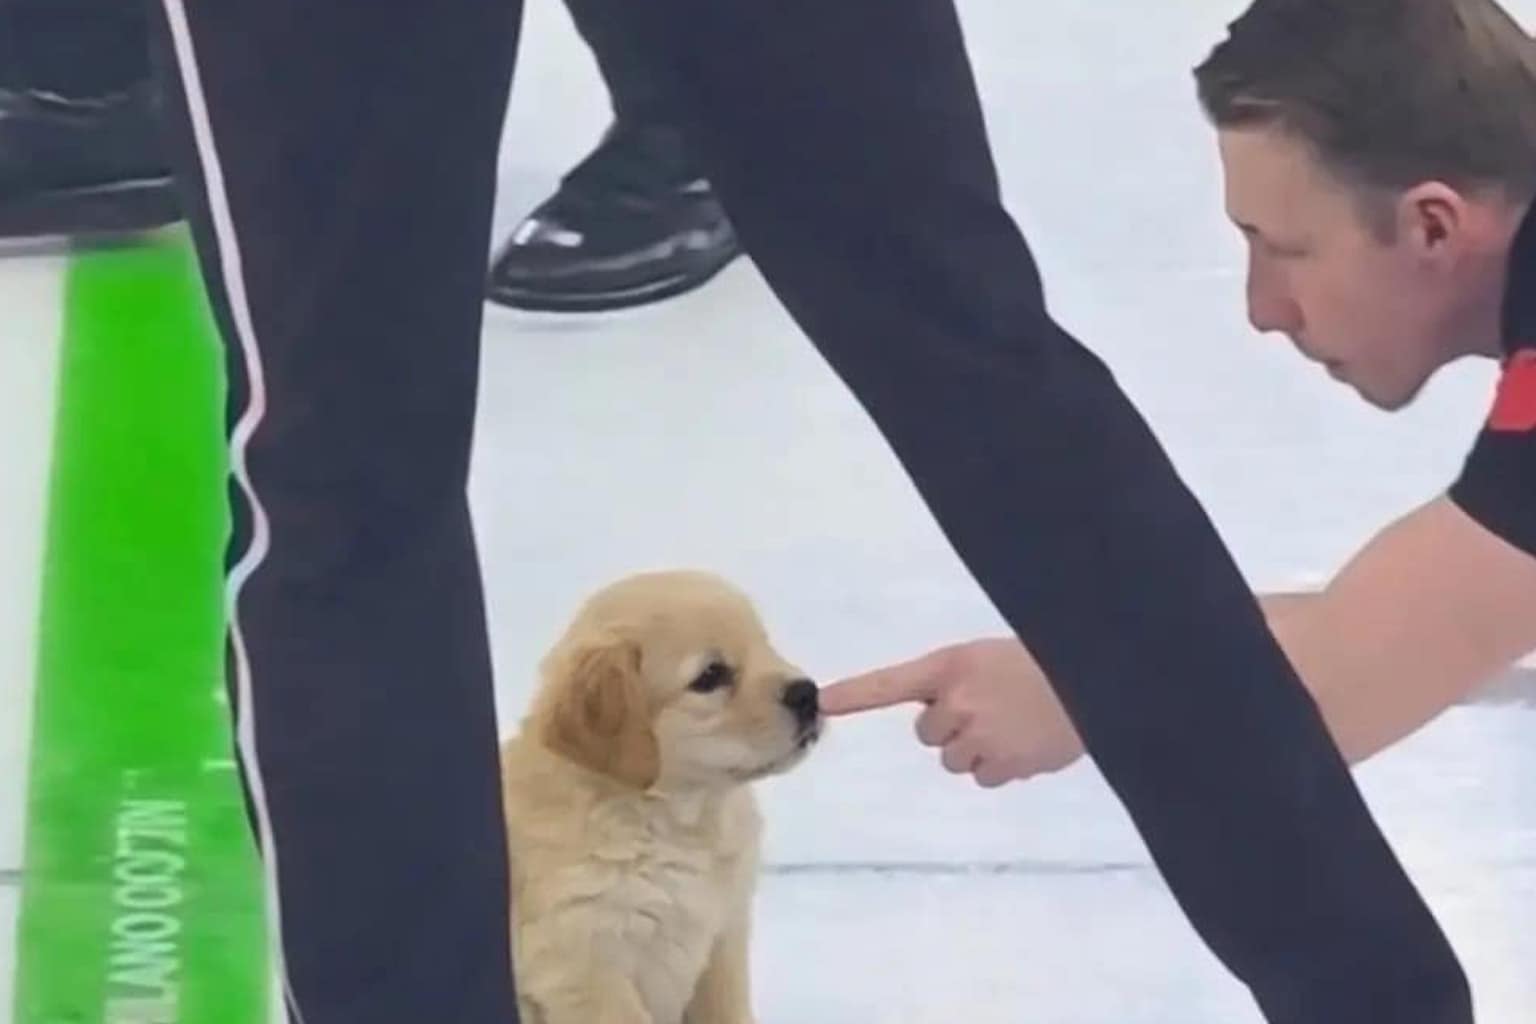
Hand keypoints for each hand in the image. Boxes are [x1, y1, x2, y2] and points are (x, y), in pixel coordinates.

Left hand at [819, 638, 1083, 787]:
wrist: (1095, 681)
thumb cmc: (1042, 663)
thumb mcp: (988, 659)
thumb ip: (956, 682)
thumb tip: (938, 710)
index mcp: (951, 666)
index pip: (891, 683)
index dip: (855, 694)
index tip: (822, 702)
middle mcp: (957, 701)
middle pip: (928, 733)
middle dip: (952, 726)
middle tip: (990, 709)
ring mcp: (979, 735)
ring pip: (954, 759)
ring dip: (976, 748)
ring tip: (1012, 726)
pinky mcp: (1004, 764)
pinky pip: (984, 776)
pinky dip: (1002, 766)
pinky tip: (1026, 743)